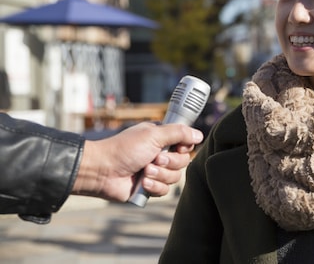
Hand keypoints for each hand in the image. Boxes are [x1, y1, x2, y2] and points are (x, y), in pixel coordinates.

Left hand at [73, 122, 202, 201]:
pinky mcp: (150, 187)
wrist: (102, 171)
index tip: (178, 146)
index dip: (184, 146)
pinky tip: (142, 184)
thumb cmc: (124, 149)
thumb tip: (199, 135)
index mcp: (161, 138)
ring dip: (160, 175)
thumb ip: (178, 133)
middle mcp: (160, 153)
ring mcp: (155, 171)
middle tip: (154, 159)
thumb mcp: (153, 135)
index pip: (186, 142)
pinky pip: (165, 190)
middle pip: (183, 161)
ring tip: (144, 171)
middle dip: (169, 162)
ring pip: (175, 177)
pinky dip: (154, 187)